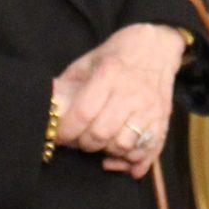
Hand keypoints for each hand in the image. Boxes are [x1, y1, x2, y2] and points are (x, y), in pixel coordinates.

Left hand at [54, 24, 185, 178]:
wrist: (158, 46)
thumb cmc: (118, 53)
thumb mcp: (89, 61)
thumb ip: (68, 85)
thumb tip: (47, 106)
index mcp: (109, 75)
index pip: (84, 113)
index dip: (67, 131)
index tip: (59, 136)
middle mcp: (130, 93)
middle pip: (101, 134)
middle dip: (84, 144)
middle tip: (80, 140)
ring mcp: (149, 108)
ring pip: (124, 145)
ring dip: (108, 152)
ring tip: (101, 146)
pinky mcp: (162, 119)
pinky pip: (149, 150)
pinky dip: (133, 162)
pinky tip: (121, 161)